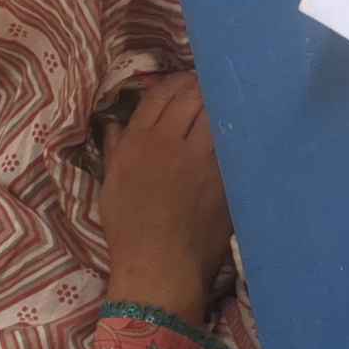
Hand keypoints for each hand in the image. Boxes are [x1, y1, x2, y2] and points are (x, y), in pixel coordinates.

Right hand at [98, 72, 232, 325]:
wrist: (159, 265)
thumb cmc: (129, 229)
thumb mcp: (111, 186)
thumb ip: (114, 149)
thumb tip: (114, 123)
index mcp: (137, 142)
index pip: (158, 95)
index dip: (173, 83)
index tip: (184, 83)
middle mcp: (168, 142)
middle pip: (190, 95)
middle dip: (200, 86)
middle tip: (209, 86)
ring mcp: (200, 156)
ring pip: (214, 111)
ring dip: (219, 102)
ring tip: (224, 101)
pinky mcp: (223, 174)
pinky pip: (232, 139)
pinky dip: (233, 128)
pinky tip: (237, 126)